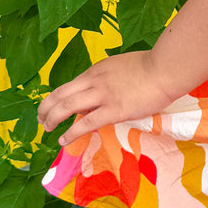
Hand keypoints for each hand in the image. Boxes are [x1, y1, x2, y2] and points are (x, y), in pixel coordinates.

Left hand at [38, 51, 181, 146]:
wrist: (166, 69)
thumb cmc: (152, 68)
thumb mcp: (122, 67)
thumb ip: (109, 79)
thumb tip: (101, 94)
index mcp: (97, 71)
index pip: (69, 86)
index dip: (56, 98)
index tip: (51, 107)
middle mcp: (94, 81)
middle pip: (60, 94)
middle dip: (46, 108)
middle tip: (41, 120)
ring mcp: (103, 96)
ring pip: (67, 107)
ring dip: (52, 119)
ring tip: (47, 129)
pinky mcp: (113, 110)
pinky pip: (85, 123)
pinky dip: (71, 133)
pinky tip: (63, 140)